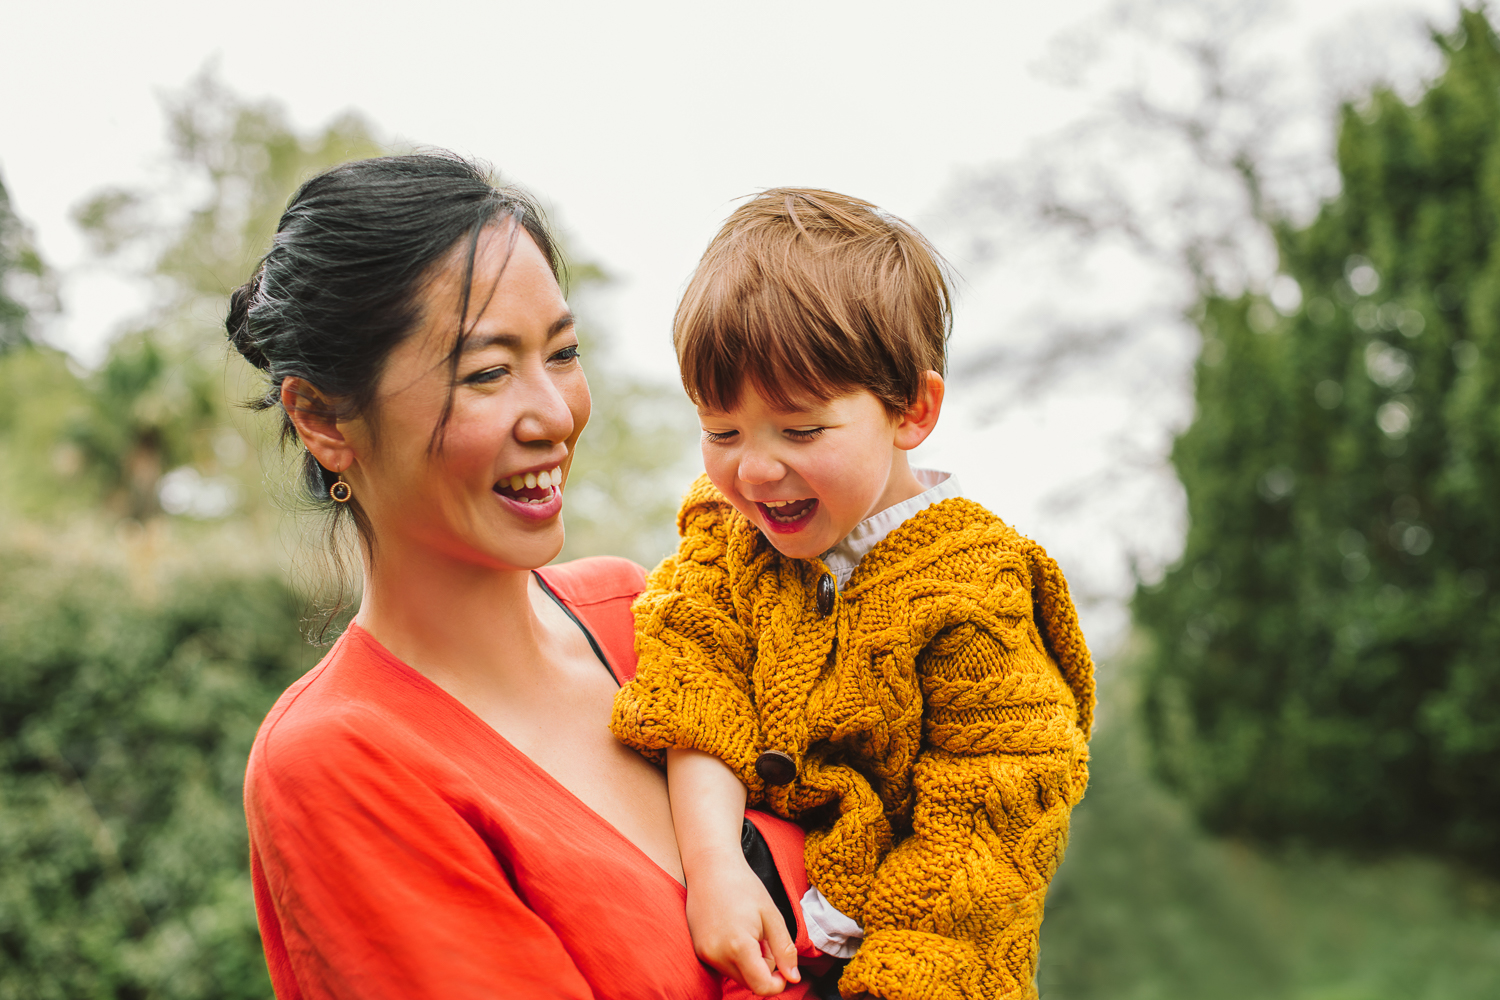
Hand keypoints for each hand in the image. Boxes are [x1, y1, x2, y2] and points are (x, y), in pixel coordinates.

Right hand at [685, 854, 799, 994]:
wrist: (710, 867)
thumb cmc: (743, 886)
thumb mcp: (772, 916)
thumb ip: (784, 950)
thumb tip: (794, 978)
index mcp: (739, 947)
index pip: (762, 987)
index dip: (778, 983)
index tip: (784, 967)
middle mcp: (717, 955)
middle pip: (750, 982)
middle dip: (763, 967)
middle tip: (763, 937)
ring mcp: (705, 954)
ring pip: (737, 975)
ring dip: (748, 962)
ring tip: (747, 931)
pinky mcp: (698, 950)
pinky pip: (723, 966)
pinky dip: (734, 957)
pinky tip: (734, 932)